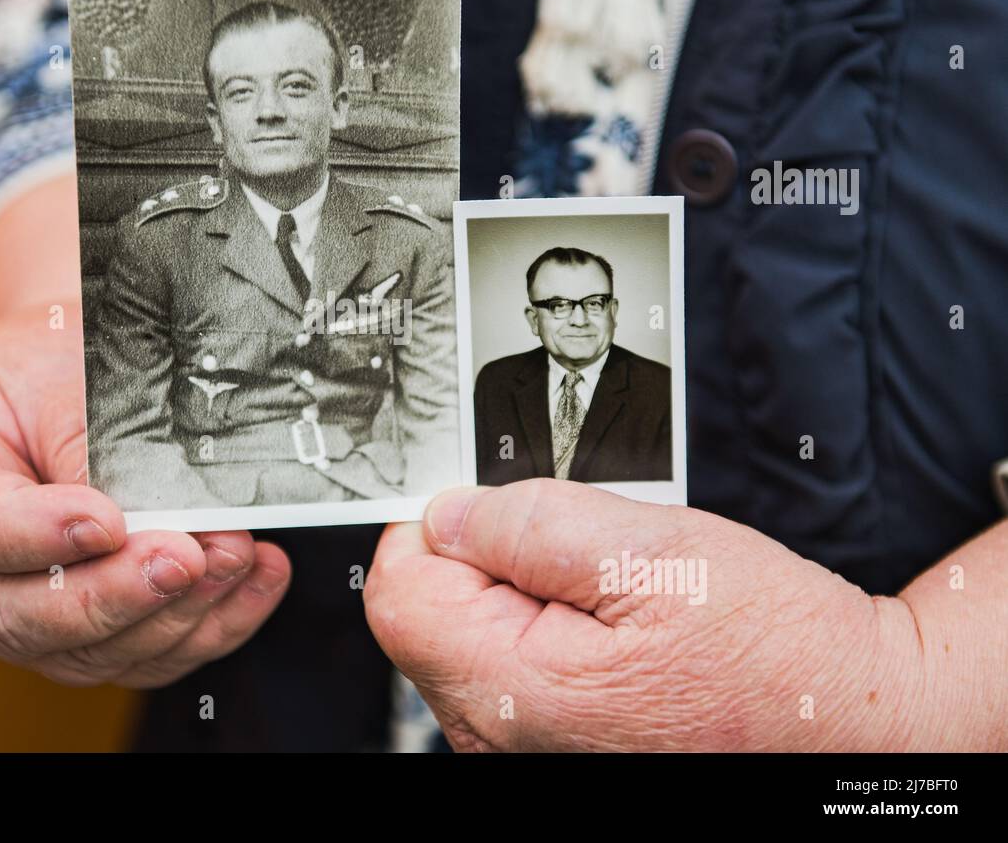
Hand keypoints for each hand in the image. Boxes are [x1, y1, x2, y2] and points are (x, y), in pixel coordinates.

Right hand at [0, 300, 289, 687]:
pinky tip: (255, 579)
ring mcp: (19, 613)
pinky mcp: (86, 636)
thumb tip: (153, 517)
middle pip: (17, 618)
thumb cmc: (47, 367)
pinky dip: (209, 627)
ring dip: (173, 616)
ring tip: (233, 555)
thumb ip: (90, 448)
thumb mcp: (59, 373)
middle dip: (113, 596)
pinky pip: (143, 658)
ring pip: (87, 654)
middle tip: (184, 557)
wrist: (60, 377)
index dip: (35, 535)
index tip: (104, 521)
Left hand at [365, 480, 926, 751]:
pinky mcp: (553, 745)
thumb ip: (531, 526)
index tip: (496, 505)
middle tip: (593, 552)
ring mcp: (524, 749)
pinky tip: (620, 623)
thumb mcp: (654, 553)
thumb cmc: (775, 653)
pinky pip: (513, 662)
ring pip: (474, 632)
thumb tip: (449, 514)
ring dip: (531, 588)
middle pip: (434, 610)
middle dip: (496, 556)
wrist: (853, 726)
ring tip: (620, 591)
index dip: (441, 526)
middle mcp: (500, 737)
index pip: (402, 589)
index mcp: (512, 692)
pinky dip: (554, 623)